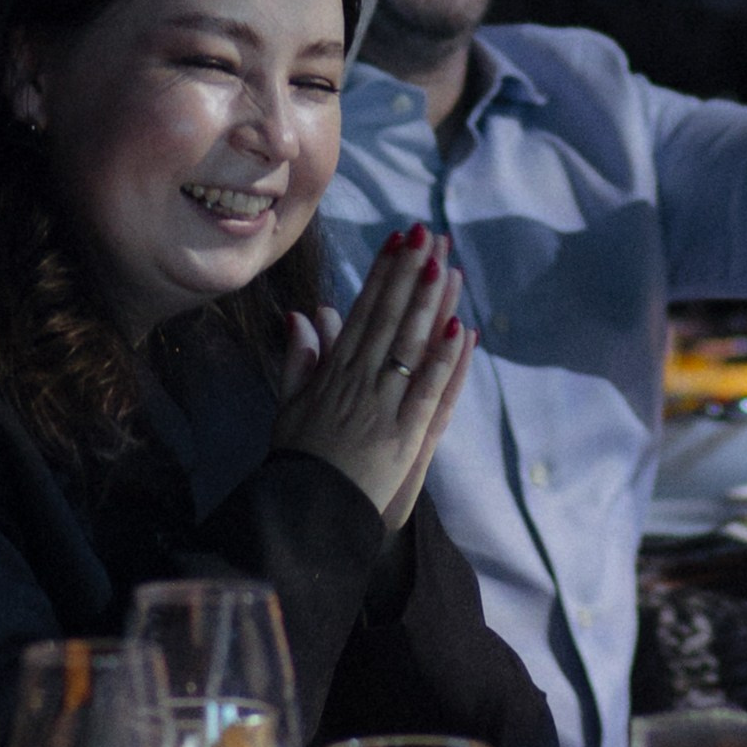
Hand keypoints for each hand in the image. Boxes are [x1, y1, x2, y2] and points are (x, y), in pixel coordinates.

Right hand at [271, 225, 474, 523]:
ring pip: (409, 346)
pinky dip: (443, 360)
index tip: (396, 240)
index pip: (362, 312)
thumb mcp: (288, 406)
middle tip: (425, 233)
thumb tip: (303, 314)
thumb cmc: (297, 461)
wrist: (303, 513)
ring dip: (427, 303)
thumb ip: (299, 360)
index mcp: (333, 373)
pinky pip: (428, 391)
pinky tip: (458, 328)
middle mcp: (358, 382)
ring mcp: (382, 407)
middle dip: (407, 273)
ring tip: (443, 262)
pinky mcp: (403, 436)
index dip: (381, 274)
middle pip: (388, 318)